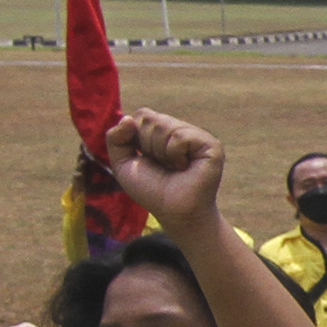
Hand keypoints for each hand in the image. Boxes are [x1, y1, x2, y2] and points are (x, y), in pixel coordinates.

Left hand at [102, 108, 227, 231]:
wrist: (174, 212)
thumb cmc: (152, 191)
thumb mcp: (123, 164)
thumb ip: (115, 139)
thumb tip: (127, 118)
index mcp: (163, 131)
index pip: (143, 115)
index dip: (137, 138)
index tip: (147, 159)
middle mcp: (181, 129)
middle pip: (151, 118)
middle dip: (147, 146)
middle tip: (162, 165)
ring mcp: (197, 136)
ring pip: (164, 126)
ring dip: (161, 152)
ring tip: (174, 167)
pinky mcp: (210, 144)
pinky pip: (180, 137)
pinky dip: (174, 154)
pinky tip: (184, 167)